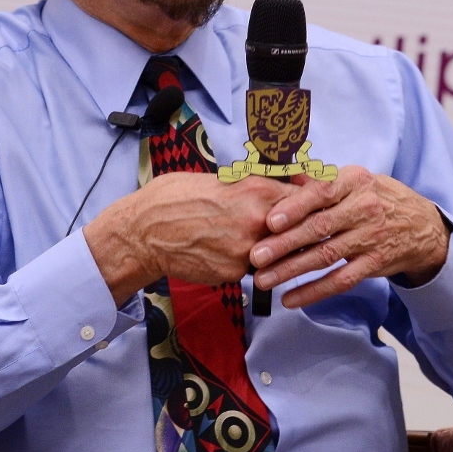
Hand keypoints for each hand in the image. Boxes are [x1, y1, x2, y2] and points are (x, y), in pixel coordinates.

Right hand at [86, 173, 289, 305]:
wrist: (144, 233)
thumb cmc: (173, 199)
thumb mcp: (216, 180)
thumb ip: (247, 187)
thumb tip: (268, 188)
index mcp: (254, 190)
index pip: (300, 197)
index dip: (306, 202)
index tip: (308, 205)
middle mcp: (256, 219)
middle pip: (296, 227)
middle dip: (295, 229)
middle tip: (294, 230)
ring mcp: (247, 249)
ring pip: (275, 251)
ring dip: (273, 250)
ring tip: (257, 243)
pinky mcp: (234, 271)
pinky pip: (251, 267)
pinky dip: (246, 263)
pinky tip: (226, 254)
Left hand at [248, 166, 450, 309]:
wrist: (421, 225)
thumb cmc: (376, 198)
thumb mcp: (354, 180)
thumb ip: (320, 179)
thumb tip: (284, 173)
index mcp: (354, 181)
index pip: (322, 192)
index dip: (295, 207)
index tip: (270, 221)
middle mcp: (364, 208)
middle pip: (320, 227)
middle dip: (285, 243)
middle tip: (256, 256)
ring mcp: (371, 237)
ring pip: (326, 256)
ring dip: (292, 270)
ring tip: (264, 279)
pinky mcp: (374, 263)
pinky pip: (341, 280)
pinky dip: (314, 291)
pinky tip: (290, 298)